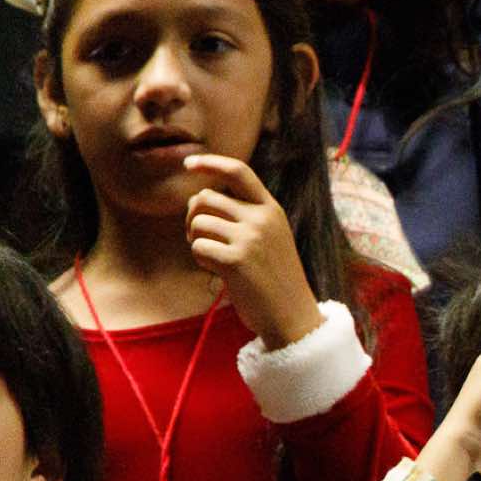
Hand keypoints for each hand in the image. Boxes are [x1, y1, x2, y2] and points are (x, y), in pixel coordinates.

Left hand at [182, 154, 323, 349]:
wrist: (292, 317)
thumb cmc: (275, 280)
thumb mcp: (271, 238)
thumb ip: (244, 217)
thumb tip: (199, 200)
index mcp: (271, 210)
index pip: (238, 172)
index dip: (210, 163)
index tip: (188, 163)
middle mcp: (262, 219)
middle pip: (206, 198)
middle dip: (193, 216)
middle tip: (199, 237)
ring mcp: (250, 239)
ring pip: (198, 222)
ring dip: (196, 240)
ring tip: (213, 258)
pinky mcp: (236, 261)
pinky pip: (197, 248)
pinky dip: (200, 260)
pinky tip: (217, 272)